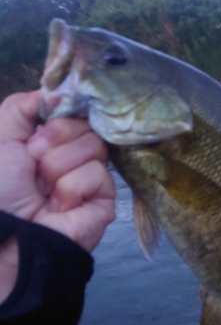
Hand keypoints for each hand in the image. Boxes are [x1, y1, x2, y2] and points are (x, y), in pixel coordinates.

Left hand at [0, 91, 115, 302]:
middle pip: (87, 126)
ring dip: (59, 168)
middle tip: (35, 163)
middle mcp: (75, 155)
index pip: (75, 112)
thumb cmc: (0, 186)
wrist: (10, 231)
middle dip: (55, 141)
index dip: (60, 116)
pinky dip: (72, 189)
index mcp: (52, 140)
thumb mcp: (1, 136)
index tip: (38, 133)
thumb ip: (24, 106)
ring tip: (46, 190)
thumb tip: (56, 93)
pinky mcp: (106, 198)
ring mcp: (92, 176)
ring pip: (94, 147)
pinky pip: (98, 174)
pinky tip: (61, 205)